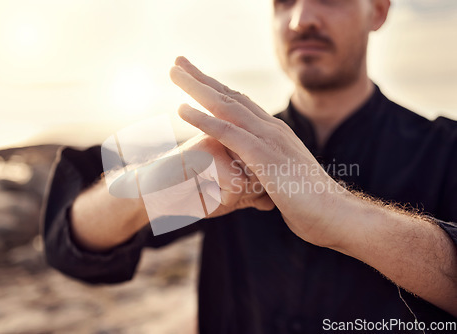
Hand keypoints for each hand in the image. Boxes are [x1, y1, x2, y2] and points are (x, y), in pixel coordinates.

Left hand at [170, 56, 347, 247]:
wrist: (336, 215)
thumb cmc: (310, 202)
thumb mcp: (284, 179)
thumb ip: (270, 170)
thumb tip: (260, 174)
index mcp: (275, 133)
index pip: (240, 104)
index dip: (216, 88)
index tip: (196, 77)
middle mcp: (271, 129)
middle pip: (230, 96)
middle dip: (202, 78)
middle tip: (178, 61)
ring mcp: (268, 140)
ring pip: (226, 106)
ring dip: (197, 88)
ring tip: (174, 72)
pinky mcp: (264, 156)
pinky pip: (228, 133)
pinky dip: (204, 119)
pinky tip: (182, 109)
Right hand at [174, 133, 274, 217]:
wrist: (158, 200)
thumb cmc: (193, 195)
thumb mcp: (229, 198)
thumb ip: (252, 196)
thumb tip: (270, 202)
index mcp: (240, 138)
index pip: (269, 168)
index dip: (254, 190)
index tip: (226, 188)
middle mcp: (233, 133)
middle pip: (264, 172)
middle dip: (246, 193)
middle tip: (216, 189)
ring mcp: (220, 137)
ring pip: (253, 177)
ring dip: (233, 195)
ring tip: (209, 187)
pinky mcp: (209, 148)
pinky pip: (236, 183)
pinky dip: (222, 196)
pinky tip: (203, 188)